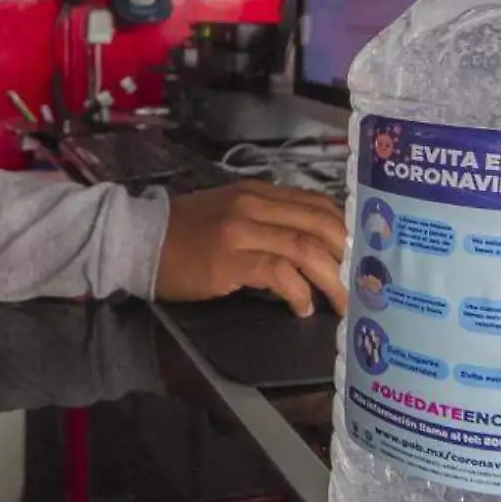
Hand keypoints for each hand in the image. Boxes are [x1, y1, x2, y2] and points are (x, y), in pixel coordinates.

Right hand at [154, 181, 347, 316]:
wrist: (139, 239)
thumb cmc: (184, 234)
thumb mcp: (230, 213)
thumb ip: (266, 220)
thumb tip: (307, 246)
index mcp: (259, 192)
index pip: (317, 203)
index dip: (345, 230)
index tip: (360, 257)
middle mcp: (255, 205)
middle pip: (319, 224)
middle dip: (347, 258)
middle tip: (361, 287)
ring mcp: (242, 230)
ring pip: (305, 248)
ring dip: (331, 280)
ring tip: (342, 306)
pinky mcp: (230, 259)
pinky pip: (278, 272)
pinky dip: (298, 292)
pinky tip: (302, 308)